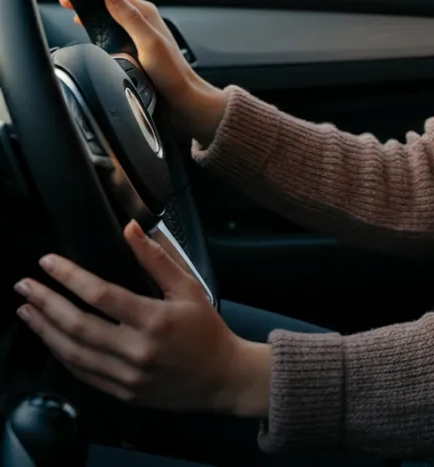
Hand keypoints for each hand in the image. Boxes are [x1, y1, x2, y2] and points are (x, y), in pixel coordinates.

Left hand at [13, 220, 269, 416]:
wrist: (220, 377)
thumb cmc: (206, 329)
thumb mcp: (188, 287)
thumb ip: (157, 258)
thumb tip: (131, 229)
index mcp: (155, 320)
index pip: (101, 295)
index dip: (70, 276)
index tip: (48, 262)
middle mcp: (137, 350)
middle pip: (78, 325)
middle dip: (45, 303)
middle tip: (24, 286)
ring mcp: (126, 375)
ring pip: (72, 352)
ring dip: (44, 330)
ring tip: (26, 311)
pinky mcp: (121, 392)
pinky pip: (81, 373)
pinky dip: (61, 354)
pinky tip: (50, 338)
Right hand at [59, 0, 226, 145]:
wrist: (181, 98)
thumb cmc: (171, 72)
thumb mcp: (148, 42)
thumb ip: (130, 17)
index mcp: (146, 14)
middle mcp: (143, 23)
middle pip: (111, 8)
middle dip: (91, 6)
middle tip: (68, 6)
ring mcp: (139, 37)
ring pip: (111, 23)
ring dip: (96, 21)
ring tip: (76, 20)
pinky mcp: (136, 51)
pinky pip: (114, 38)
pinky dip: (102, 36)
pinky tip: (93, 41)